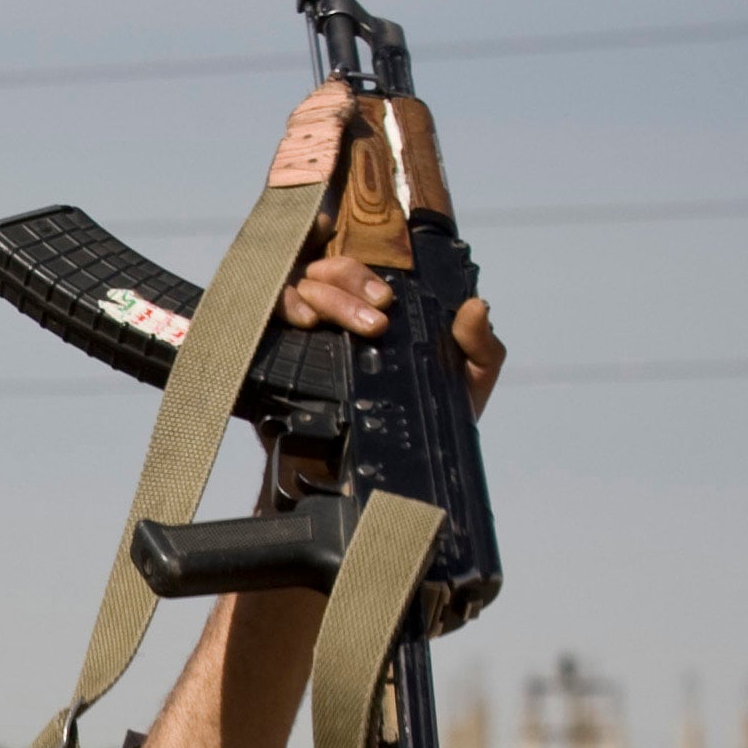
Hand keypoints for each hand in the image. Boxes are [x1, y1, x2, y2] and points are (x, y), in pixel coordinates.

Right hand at [275, 252, 507, 414]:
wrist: (391, 477)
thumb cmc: (426, 423)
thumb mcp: (467, 381)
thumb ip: (480, 344)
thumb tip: (476, 306)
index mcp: (372, 312)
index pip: (353, 270)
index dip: (363, 274)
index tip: (387, 301)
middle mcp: (334, 319)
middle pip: (323, 273)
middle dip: (349, 287)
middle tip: (378, 323)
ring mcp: (303, 339)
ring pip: (296, 290)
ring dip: (323, 299)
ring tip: (355, 330)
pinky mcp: (278, 364)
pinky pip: (267, 321)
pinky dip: (284, 310)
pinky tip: (306, 326)